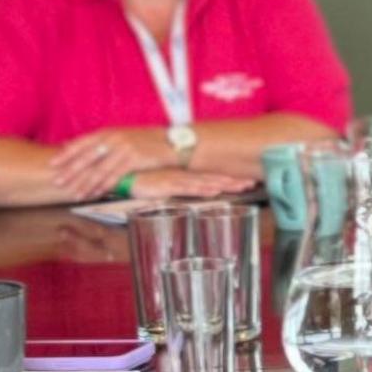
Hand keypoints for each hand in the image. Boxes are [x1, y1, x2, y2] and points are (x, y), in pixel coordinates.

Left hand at [44, 126, 178, 200]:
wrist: (173, 142)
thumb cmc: (149, 142)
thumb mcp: (126, 137)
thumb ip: (108, 143)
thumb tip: (90, 151)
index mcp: (109, 132)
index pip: (82, 143)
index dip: (66, 154)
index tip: (52, 164)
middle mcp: (114, 138)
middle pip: (86, 157)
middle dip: (70, 170)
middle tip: (56, 181)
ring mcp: (123, 149)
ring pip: (98, 169)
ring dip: (85, 183)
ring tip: (73, 193)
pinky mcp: (134, 159)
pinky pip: (114, 176)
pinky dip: (103, 186)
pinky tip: (94, 194)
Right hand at [112, 165, 253, 200]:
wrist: (118, 173)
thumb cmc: (138, 180)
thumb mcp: (161, 186)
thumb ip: (174, 190)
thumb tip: (188, 199)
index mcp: (183, 175)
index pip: (211, 176)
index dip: (230, 178)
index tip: (248, 180)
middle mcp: (182, 175)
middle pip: (214, 177)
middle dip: (234, 181)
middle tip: (253, 182)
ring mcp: (175, 178)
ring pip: (205, 182)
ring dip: (224, 184)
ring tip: (242, 186)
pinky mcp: (164, 184)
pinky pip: (186, 187)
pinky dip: (201, 189)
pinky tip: (213, 191)